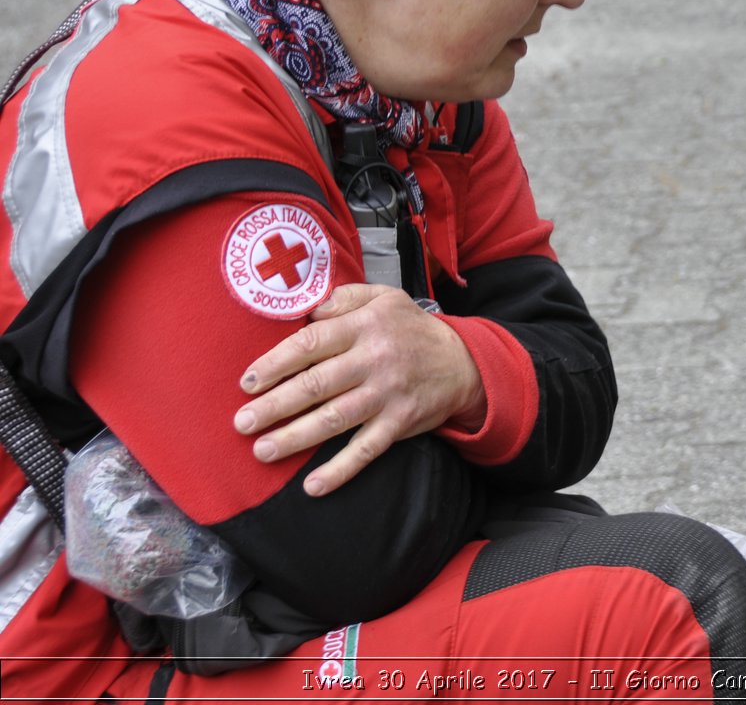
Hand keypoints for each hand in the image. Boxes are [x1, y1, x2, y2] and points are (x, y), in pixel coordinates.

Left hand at [233, 283, 486, 496]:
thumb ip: (344, 298)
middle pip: (316, 384)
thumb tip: (308, 312)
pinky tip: (312, 486)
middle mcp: (374, 360)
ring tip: (262, 450)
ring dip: (295, 437)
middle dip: (275, 406)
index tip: (248, 382)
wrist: (463, 362)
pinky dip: (340, 470)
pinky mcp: (399, 422)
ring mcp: (387, 394)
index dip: (276, 363)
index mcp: (365, 326)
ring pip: (335, 419)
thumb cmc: (411, 329)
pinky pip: (366, 450)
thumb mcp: (384, 298)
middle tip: (242, 422)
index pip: (311, 343)